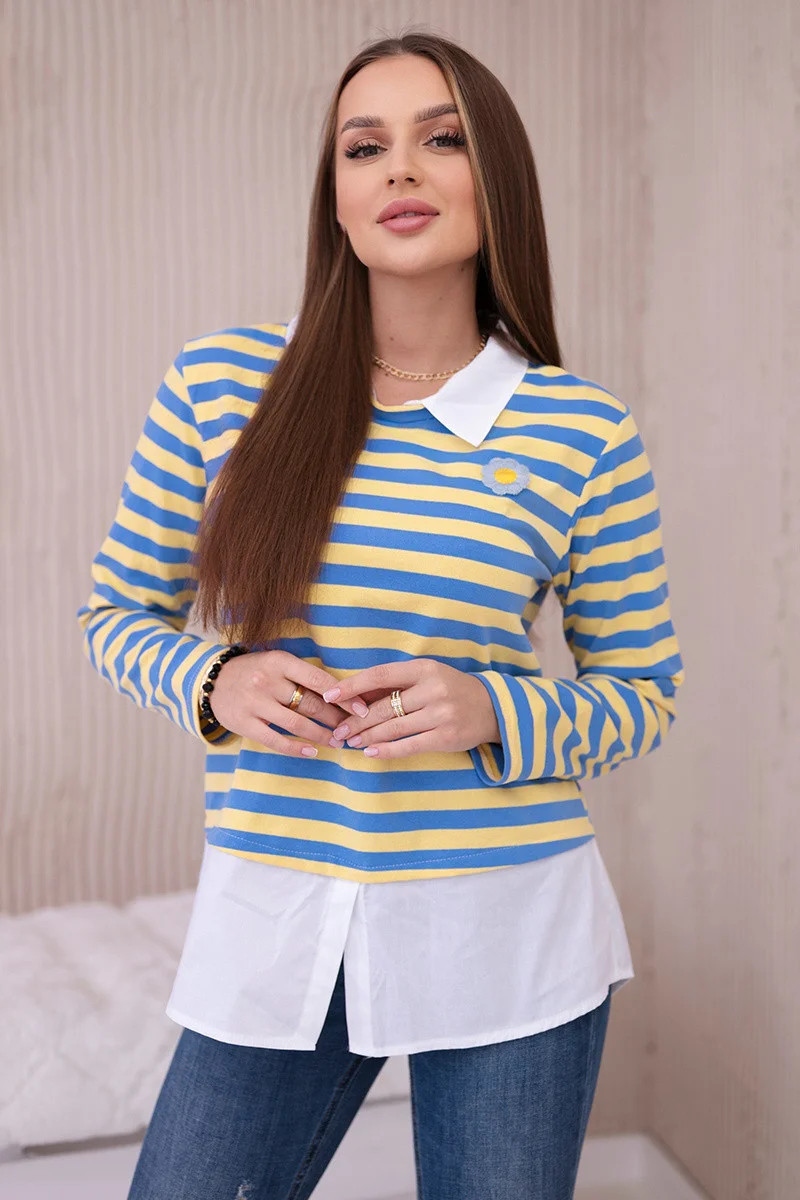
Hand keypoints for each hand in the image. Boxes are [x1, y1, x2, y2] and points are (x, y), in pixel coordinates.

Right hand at [206, 649, 369, 756]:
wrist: (212, 681)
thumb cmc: (256, 672)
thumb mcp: (278, 663)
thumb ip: (304, 675)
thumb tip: (344, 693)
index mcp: (280, 661)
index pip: (318, 680)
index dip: (343, 696)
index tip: (362, 709)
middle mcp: (267, 681)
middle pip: (310, 704)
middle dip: (336, 719)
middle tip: (354, 730)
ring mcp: (254, 703)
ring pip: (296, 724)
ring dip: (321, 736)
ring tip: (338, 742)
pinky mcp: (243, 723)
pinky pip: (275, 740)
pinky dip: (296, 749)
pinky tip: (312, 752)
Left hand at [322, 658, 500, 758]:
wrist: (493, 708)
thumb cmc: (450, 689)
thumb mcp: (426, 677)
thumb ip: (395, 684)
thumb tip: (355, 694)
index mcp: (425, 668)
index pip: (380, 675)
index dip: (353, 686)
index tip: (330, 695)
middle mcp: (433, 689)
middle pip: (384, 707)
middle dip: (356, 720)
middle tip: (338, 730)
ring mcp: (441, 714)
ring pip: (394, 728)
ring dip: (367, 737)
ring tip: (350, 742)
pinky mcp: (446, 737)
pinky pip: (409, 746)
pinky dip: (387, 750)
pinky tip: (370, 752)